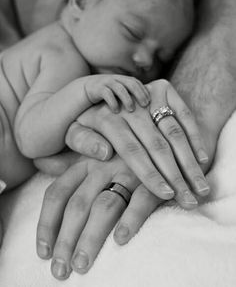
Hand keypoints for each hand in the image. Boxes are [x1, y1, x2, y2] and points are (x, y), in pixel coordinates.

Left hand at [36, 155, 162, 278]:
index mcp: (86, 161)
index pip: (58, 192)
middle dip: (66, 239)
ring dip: (91, 237)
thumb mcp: (96, 152)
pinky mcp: (155, 179)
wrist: (165, 144)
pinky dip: (131, 219)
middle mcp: (104, 165)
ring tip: (81, 264)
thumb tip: (40, 162)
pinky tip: (120, 240)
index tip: (43, 252)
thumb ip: (69, 159)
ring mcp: (129, 171)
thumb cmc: (126, 154)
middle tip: (60, 271)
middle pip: (78, 204)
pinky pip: (141, 200)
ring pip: (104, 206)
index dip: (47, 223)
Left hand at [66, 79, 209, 208]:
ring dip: (189, 161)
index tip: (166, 194)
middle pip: (157, 144)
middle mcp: (130, 106)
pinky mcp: (164, 89)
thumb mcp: (72, 130)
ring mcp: (149, 94)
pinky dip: (194, 136)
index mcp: (107, 117)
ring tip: (201, 187)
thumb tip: (105, 152)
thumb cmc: (86, 119)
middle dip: (176, 174)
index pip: (131, 150)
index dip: (149, 173)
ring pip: (173, 131)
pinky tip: (202, 159)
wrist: (103, 89)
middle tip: (190, 199)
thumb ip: (83, 142)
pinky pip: (184, 114)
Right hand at [85, 74, 149, 111]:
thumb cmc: (104, 95)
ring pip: (120, 88)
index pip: (136, 82)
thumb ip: (128, 96)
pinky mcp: (97, 89)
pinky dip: (113, 102)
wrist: (83, 90)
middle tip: (145, 105)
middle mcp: (115, 79)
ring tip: (131, 110)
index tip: (149, 102)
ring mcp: (106, 83)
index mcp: (121, 80)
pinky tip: (116, 111)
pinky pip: (106, 93)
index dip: (143, 91)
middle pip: (131, 83)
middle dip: (139, 94)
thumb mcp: (117, 94)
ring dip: (127, 99)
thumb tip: (142, 108)